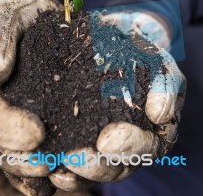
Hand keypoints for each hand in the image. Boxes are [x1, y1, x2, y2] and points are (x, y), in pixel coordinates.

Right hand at [0, 0, 56, 195]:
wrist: (25, 14)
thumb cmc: (9, 15)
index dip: (8, 129)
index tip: (36, 133)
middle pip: (0, 146)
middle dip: (24, 161)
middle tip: (50, 165)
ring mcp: (12, 119)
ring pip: (17, 156)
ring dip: (38, 173)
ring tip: (64, 178)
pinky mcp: (35, 119)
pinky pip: (35, 152)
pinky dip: (46, 172)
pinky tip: (64, 180)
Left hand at [48, 11, 185, 189]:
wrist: (116, 35)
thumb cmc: (141, 51)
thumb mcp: (158, 62)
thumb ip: (164, 85)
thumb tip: (159, 115)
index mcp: (151, 131)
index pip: (144, 149)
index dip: (127, 149)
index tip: (106, 141)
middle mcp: (124, 144)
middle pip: (114, 167)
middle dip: (95, 165)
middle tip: (74, 156)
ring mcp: (98, 142)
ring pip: (88, 168)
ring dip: (70, 168)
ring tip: (53, 161)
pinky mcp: (73, 132)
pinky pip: (64, 153)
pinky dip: (53, 157)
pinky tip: (39, 153)